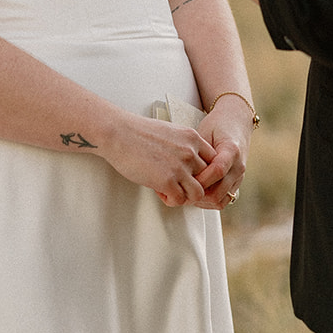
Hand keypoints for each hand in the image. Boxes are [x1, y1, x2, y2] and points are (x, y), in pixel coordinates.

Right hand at [97, 112, 218, 206]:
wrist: (119, 133)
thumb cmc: (139, 133)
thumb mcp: (171, 132)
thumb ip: (184, 146)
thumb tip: (190, 165)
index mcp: (193, 138)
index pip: (213, 161)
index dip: (203, 172)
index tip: (190, 176)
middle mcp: (190, 152)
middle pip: (207, 179)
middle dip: (193, 185)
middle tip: (179, 186)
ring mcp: (180, 166)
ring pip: (197, 193)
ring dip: (185, 196)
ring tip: (171, 191)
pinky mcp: (167, 180)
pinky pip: (179, 200)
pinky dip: (170, 200)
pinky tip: (160, 192)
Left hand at [192, 98, 253, 209]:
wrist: (236, 121)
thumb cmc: (218, 124)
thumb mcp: (204, 133)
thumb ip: (196, 153)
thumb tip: (180, 170)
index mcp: (232, 150)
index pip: (217, 171)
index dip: (199, 179)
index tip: (184, 179)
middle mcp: (238, 166)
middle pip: (218, 192)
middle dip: (198, 194)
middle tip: (181, 190)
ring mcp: (239, 176)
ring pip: (221, 200)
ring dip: (203, 201)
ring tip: (188, 193)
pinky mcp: (237, 182)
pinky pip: (224, 199)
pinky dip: (210, 200)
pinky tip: (198, 193)